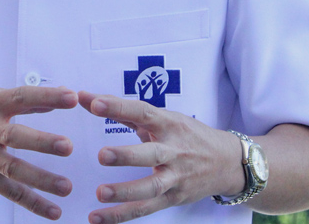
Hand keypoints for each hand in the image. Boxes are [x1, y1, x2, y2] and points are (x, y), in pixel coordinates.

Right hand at [0, 86, 77, 219]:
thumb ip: (20, 100)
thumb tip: (59, 97)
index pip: (21, 97)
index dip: (46, 97)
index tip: (72, 97)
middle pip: (15, 136)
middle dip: (41, 141)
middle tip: (68, 146)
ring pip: (13, 169)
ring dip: (40, 179)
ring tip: (66, 187)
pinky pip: (8, 192)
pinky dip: (31, 202)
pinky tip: (52, 211)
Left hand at [78, 92, 244, 223]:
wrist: (228, 162)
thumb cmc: (186, 135)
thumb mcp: (161, 118)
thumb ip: (121, 110)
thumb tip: (81, 96)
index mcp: (169, 124)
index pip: (143, 113)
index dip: (119, 107)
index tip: (94, 103)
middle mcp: (174, 151)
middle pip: (151, 154)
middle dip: (127, 156)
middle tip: (101, 155)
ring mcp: (176, 177)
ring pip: (152, 187)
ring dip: (125, 192)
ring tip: (100, 193)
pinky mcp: (174, 198)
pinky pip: (146, 209)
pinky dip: (122, 215)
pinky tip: (98, 218)